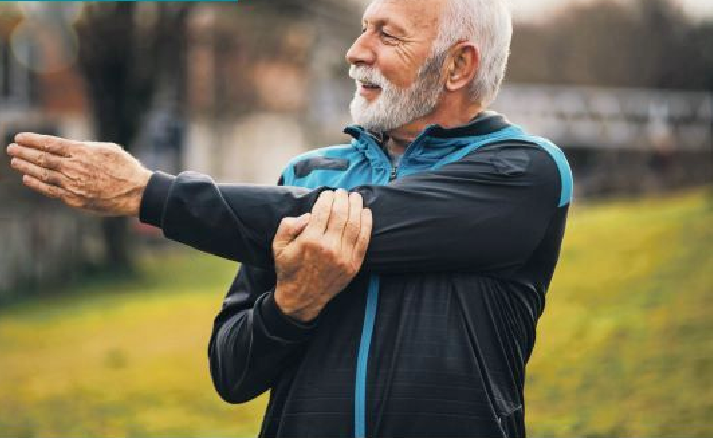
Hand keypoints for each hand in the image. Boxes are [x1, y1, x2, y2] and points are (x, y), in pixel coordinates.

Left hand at [6, 133, 151, 215]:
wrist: (137, 193)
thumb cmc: (125, 168)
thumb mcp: (108, 149)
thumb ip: (85, 148)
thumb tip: (68, 148)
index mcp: (82, 152)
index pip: (50, 144)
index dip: (32, 140)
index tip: (19, 137)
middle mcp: (74, 167)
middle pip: (42, 159)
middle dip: (24, 153)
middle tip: (11, 149)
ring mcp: (73, 185)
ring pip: (43, 175)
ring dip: (26, 168)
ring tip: (14, 162)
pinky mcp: (75, 199)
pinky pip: (51, 190)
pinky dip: (37, 184)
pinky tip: (27, 179)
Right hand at [272, 189, 371, 321]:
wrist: (301, 299)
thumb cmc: (289, 270)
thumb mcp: (278, 246)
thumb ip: (288, 226)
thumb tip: (308, 215)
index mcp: (310, 241)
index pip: (323, 211)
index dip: (327, 198)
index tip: (328, 193)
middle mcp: (329, 248)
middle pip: (341, 215)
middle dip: (342, 199)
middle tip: (342, 192)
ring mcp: (344, 257)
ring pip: (354, 225)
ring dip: (356, 207)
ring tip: (355, 197)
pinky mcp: (353, 265)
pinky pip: (364, 240)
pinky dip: (367, 224)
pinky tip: (366, 213)